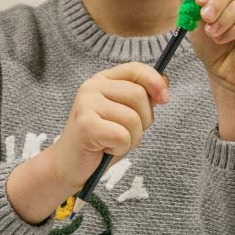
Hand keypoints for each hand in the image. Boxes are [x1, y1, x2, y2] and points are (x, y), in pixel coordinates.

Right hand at [48, 62, 168, 192]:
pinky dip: (120, 149)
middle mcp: (92, 87)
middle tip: (125, 134)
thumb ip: (142, 98)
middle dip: (143, 121)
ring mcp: (86, 104)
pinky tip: (104, 149)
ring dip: (131, 139)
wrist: (69, 165)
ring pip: (133, 119)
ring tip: (112, 143)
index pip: (136, 69)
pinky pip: (123, 136)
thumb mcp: (125, 116)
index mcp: (102, 80)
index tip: (165, 99)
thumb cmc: (100, 141)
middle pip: (139, 95)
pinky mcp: (86, 125)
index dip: (155, 81)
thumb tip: (165, 80)